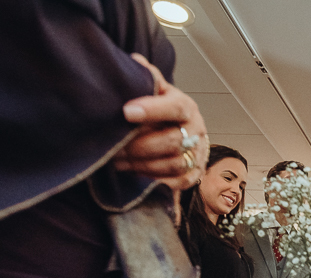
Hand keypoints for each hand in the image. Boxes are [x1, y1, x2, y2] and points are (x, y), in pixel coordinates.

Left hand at [113, 54, 207, 189]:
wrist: (184, 134)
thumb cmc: (162, 112)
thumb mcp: (156, 92)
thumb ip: (147, 79)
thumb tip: (134, 61)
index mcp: (186, 107)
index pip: (175, 107)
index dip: (152, 109)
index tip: (126, 111)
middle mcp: (196, 131)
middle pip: (173, 141)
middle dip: (140, 146)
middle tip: (113, 147)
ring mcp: (197, 155)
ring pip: (173, 164)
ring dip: (142, 165)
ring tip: (117, 161)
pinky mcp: (193, 175)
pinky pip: (176, 183)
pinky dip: (153, 180)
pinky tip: (132, 174)